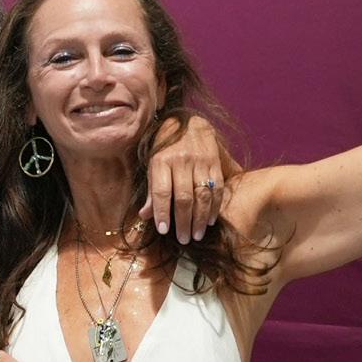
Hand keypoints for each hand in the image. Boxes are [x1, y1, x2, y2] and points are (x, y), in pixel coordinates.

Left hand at [145, 112, 225, 244]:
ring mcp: (200, 161)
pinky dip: (214, 207)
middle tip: (184, 239)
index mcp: (161, 162)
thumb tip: (144, 216)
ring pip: (202, 195)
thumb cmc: (165, 148)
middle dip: (183, 221)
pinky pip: (216, 188)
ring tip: (196, 235)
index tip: (164, 230)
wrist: (187, 122)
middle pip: (184, 197)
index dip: (163, 212)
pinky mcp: (214, 162)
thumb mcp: (152, 165)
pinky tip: (209, 220)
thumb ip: (151, 192)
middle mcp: (181, 161)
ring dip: (200, 218)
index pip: (162, 192)